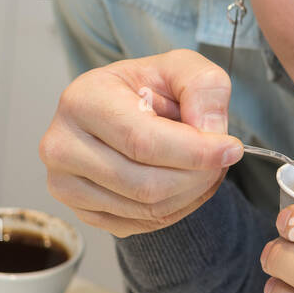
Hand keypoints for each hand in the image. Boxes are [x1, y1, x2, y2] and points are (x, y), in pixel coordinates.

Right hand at [39, 49, 243, 237]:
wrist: (121, 111)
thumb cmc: (148, 89)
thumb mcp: (181, 68)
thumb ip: (204, 86)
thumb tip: (211, 130)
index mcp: (82, 100)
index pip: (143, 142)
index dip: (195, 151)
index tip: (231, 149)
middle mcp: (62, 145)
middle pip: (146, 184)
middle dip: (198, 176)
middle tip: (220, 159)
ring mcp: (66, 184)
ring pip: (147, 209)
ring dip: (191, 193)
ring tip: (203, 167)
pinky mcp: (81, 212)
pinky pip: (141, 224)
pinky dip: (176, 208)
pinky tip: (183, 182)